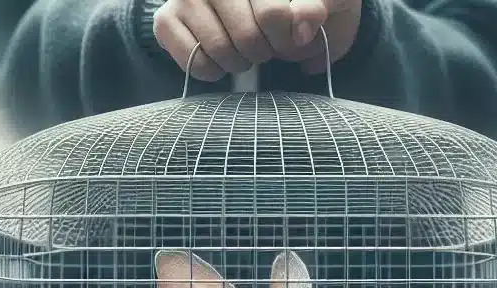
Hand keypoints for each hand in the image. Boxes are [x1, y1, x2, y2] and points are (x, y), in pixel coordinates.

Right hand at [154, 0, 361, 82]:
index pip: (273, 15)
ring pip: (220, 50)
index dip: (288, 38)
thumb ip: (324, 5)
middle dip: (265, 52)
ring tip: (245, 51)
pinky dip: (214, 71)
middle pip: (247, 36)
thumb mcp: (330, 2)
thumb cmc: (301, 7)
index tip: (295, 39)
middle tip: (267, 46)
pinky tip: (221, 58)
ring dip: (240, 63)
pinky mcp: (166, 18)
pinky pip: (195, 62)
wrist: (270, 15)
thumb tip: (305, 20)